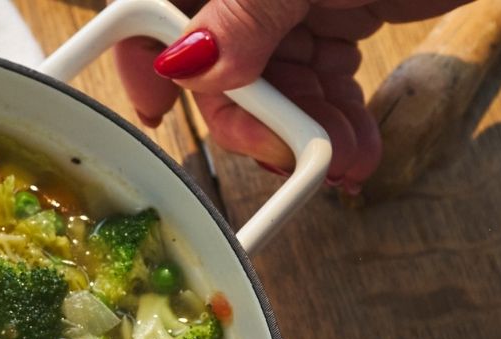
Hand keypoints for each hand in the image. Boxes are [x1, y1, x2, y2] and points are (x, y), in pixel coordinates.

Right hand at [115, 0, 473, 190]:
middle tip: (295, 157)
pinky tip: (357, 146)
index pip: (153, 13)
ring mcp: (290, 4)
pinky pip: (318, 82)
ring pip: (273, 86)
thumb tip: (187, 63)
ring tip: (348, 161)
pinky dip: (336, 120)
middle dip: (260, 122)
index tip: (158, 113)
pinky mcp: (335, 16)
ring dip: (308, 134)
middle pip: (219, 67)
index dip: (143, 64)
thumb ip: (245, 12)